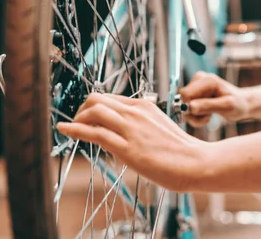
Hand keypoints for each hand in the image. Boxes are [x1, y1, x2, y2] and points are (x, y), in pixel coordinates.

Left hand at [56, 93, 207, 191]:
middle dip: (81, 108)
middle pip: (97, 98)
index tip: (86, 117)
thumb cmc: (180, 150)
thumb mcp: (159, 127)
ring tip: (71, 129)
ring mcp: (132, 128)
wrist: (196, 162)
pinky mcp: (128, 148)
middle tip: (77, 122)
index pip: (110, 98)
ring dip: (77, 119)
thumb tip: (124, 130)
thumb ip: (142, 124)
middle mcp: (136, 112)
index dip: (93, 106)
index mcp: (144, 105)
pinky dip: (75, 130)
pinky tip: (64, 130)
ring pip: (94, 111)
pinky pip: (95, 133)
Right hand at [179, 71, 250, 127]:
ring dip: (195, 116)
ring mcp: (196, 85)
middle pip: (182, 99)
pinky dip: (195, 116)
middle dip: (193, 113)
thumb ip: (208, 106)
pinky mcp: (194, 92)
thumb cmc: (238, 104)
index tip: (204, 115)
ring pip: (183, 105)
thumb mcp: (227, 107)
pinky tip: (206, 114)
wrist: (242, 104)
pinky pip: (186, 107)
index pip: (185, 94)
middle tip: (208, 117)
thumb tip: (189, 107)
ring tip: (209, 116)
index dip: (190, 108)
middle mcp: (199, 79)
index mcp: (207, 80)